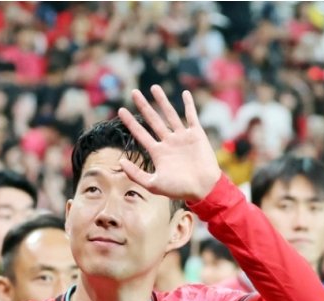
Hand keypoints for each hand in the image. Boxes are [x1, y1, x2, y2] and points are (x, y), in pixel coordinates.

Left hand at [117, 85, 221, 201]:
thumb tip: (120, 162)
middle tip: (133, 92)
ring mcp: (182, 137)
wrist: (203, 188)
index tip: (120, 110)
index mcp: (158, 153)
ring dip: (162, 101)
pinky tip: (184, 93)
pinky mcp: (196, 134)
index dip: (130, 122)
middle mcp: (168, 142)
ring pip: (170, 114)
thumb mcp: (152, 184)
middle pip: (152, 120)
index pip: (140, 133)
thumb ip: (136, 174)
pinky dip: (188, 105)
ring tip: (153, 87)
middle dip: (143, 106)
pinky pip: (191, 117)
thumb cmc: (179, 189)